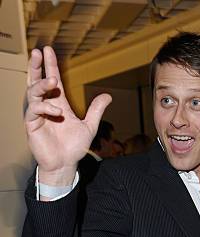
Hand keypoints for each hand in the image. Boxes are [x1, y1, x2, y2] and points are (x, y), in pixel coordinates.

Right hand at [25, 46, 111, 184]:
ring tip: (53, 81)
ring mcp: (38, 114)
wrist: (66, 164)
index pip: (52, 80)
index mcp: (58, 103)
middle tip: (38, 53)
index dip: (50, 65)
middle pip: (37, 81)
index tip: (47, 50)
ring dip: (42, 84)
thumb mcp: (89, 126)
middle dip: (36, 66)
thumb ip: (96, 110)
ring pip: (34, 92)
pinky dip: (45, 107)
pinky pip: (35, 109)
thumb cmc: (74, 147)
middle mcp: (46, 106)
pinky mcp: (32, 124)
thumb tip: (108, 96)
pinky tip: (57, 111)